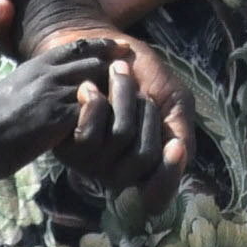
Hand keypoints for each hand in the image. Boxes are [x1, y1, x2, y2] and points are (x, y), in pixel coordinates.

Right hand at [0, 36, 127, 176]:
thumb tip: (45, 80)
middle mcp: (47, 75)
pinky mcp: (60, 118)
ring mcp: (54, 95)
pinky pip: (93, 111)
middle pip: (92, 62)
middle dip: (113, 67)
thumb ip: (33, 80)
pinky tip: (117, 121)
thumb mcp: (11, 88)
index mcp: (36, 66)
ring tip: (132, 98)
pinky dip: (106, 114)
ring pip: (97, 84)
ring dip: (114, 92)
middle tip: (134, 71)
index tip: (118, 45)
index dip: (100, 45)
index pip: (76, 47)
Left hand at [48, 30, 194, 211]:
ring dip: (124, 98)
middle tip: (143, 92)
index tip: (175, 146)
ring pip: (120, 138)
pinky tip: (90, 87)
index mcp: (148, 167)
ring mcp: (92, 163)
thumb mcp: (172, 99)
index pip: (157, 198)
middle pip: (144, 159)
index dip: (167, 176)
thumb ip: (180, 129)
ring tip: (117, 78)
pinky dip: (98, 101)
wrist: (98, 48)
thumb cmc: (141, 74)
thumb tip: (179, 153)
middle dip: (148, 114)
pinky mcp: (66, 147)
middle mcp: (119, 172)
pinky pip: (89, 133)